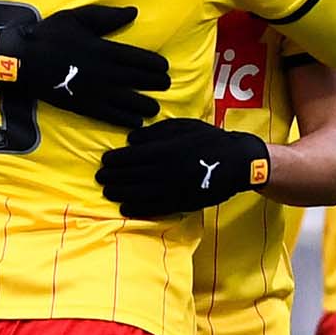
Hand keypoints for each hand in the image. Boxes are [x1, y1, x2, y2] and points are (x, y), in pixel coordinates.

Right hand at [0, 5, 162, 126]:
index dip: (155, 65)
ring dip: (145, 105)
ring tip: (155, 108)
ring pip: (128, 101)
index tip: (165, 68)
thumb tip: (133, 12)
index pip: (138, 58)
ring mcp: (94, 91)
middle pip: (138, 80)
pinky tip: (136, 123)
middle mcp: (103, 72)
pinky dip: (125, 120)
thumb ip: (107, 17)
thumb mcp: (78, 18)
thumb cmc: (50, 35)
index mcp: (104, 49)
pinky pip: (110, 115)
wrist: (22, 60)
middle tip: (167, 85)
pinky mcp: (83, 106)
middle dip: (156, 84)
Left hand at [95, 118, 269, 218]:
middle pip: (131, 176)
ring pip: (138, 193)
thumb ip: (156, 132)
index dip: (115, 160)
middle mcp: (166, 171)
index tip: (104, 160)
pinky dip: (137, 208)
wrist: (236, 163)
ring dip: (119, 193)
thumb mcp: (184, 126)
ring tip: (107, 191)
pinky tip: (125, 207)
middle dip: (112, 176)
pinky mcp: (181, 203)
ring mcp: (173, 189)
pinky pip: (154, 208)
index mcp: (166, 150)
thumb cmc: (209, 140)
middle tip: (99, 177)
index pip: (132, 156)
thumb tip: (131, 139)